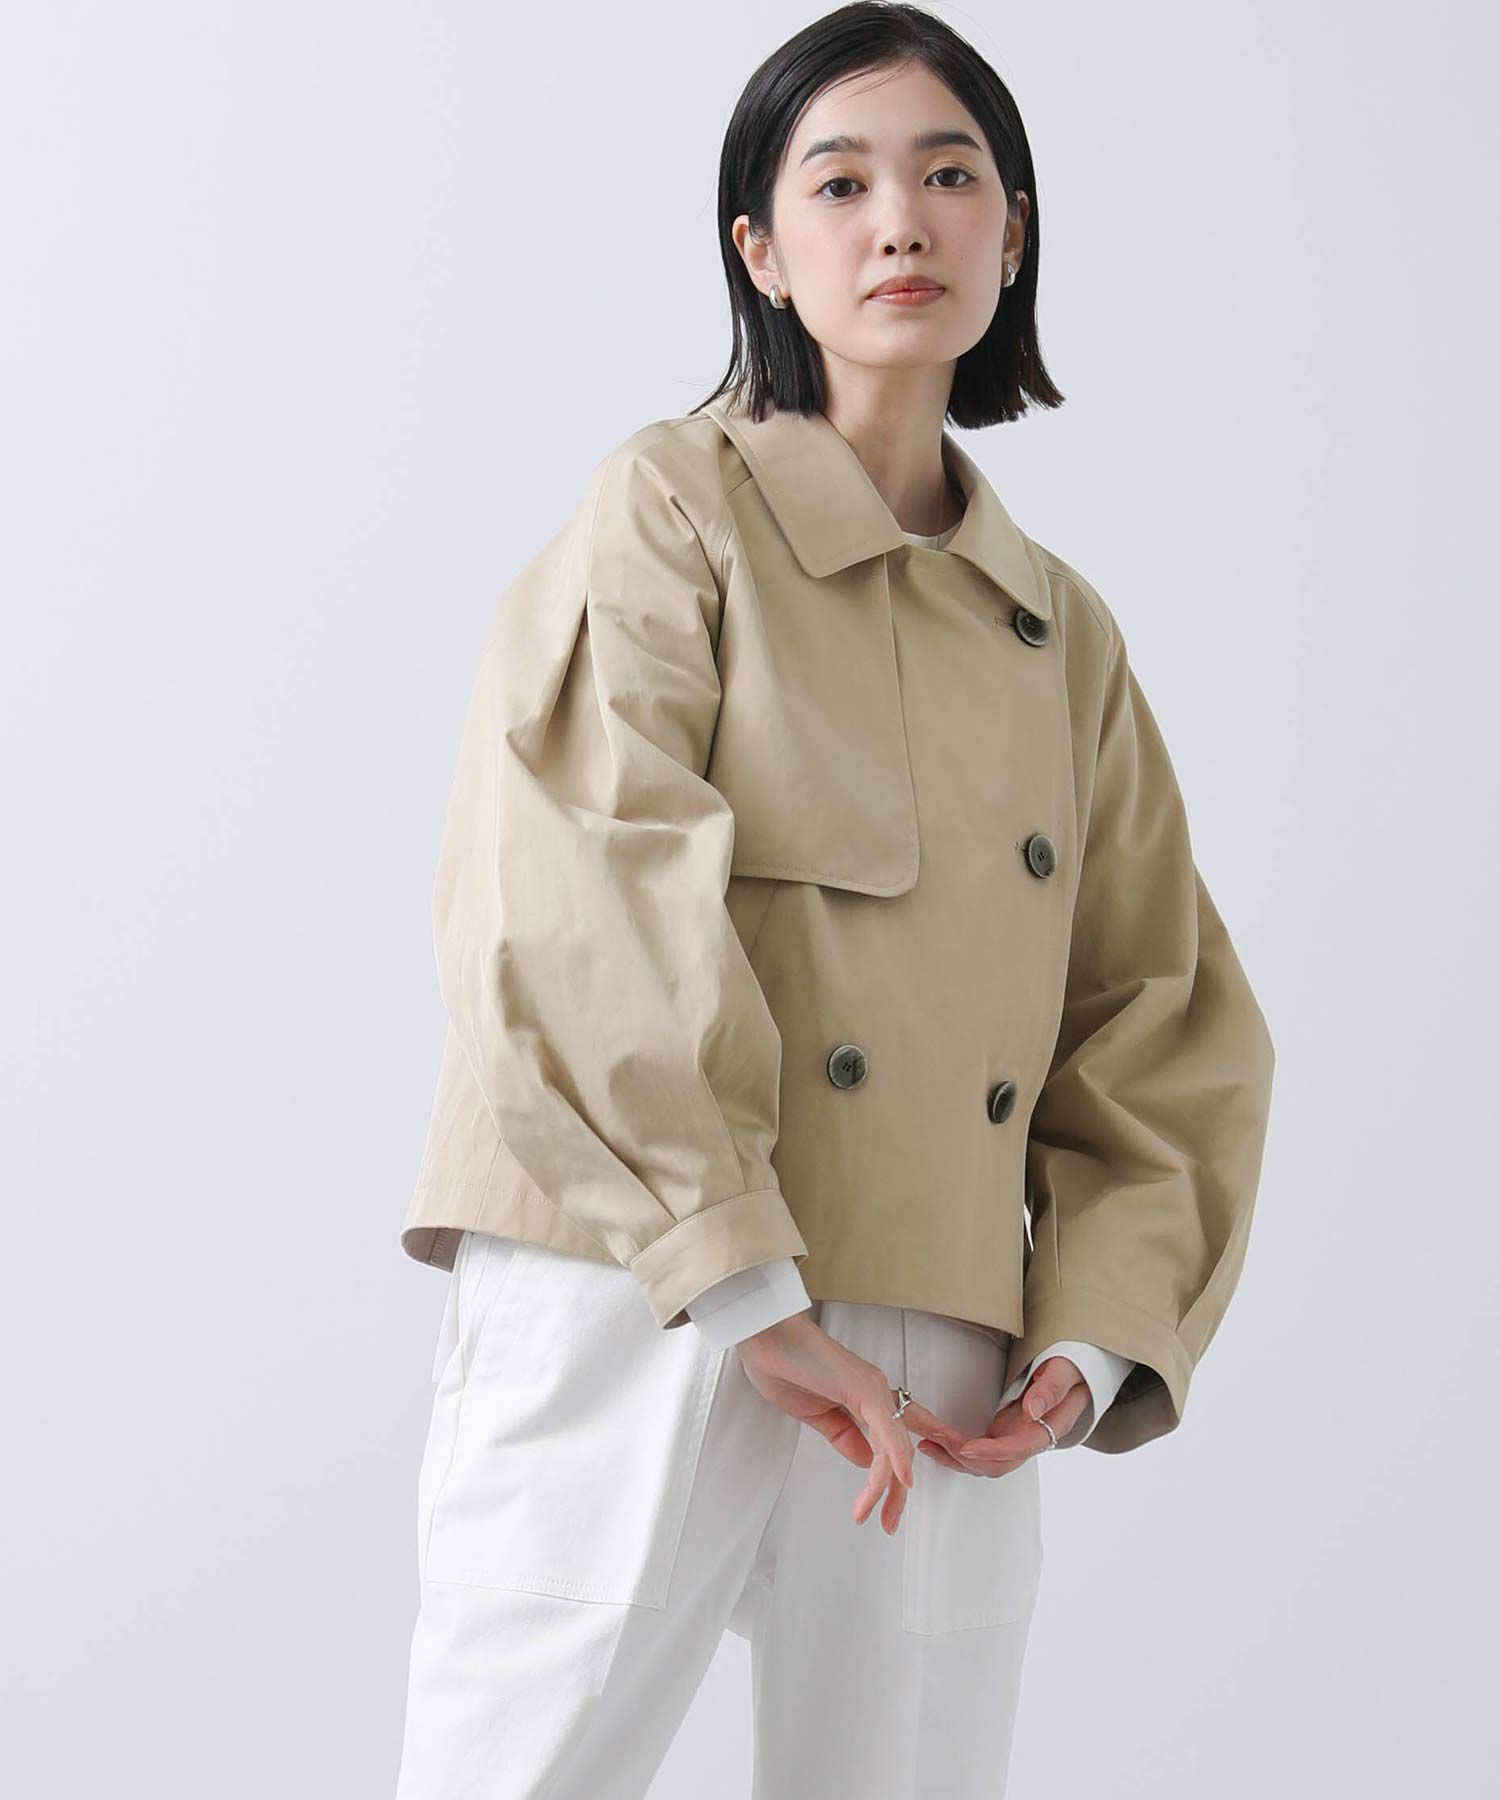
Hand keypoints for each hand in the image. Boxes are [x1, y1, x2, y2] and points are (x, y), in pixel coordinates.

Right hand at [735, 1313, 972, 1535]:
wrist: (764, 1335)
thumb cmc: (782, 1364)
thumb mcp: (814, 1414)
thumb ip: (842, 1436)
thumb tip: (865, 1462)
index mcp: (865, 1397)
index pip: (897, 1433)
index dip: (907, 1462)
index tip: (908, 1492)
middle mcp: (876, 1391)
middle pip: (899, 1448)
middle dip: (897, 1491)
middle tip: (890, 1523)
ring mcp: (873, 1388)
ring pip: (894, 1446)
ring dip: (888, 1486)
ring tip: (880, 1516)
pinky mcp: (863, 1388)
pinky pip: (886, 1429)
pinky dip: (896, 1457)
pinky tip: (903, 1481)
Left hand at [915, 1355, 1090, 1475]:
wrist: (1076, 1371)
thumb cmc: (1072, 1368)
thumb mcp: (1065, 1369)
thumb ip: (1051, 1389)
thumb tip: (1032, 1411)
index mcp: (1051, 1426)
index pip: (1020, 1448)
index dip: (992, 1452)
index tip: (966, 1447)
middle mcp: (1032, 1439)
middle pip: (998, 1464)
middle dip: (964, 1458)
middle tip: (935, 1441)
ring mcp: (1017, 1438)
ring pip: (986, 1462)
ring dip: (955, 1458)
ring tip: (926, 1443)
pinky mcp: (1005, 1433)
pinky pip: (981, 1450)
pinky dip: (958, 1449)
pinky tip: (937, 1442)